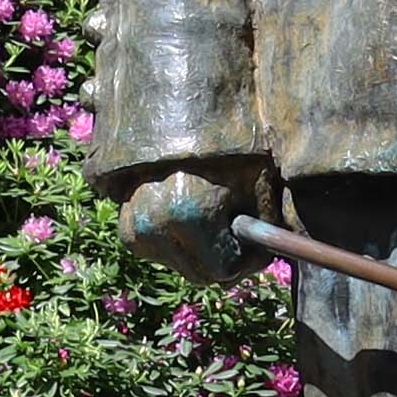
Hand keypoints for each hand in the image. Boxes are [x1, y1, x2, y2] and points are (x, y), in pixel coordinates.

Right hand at [115, 156, 271, 282]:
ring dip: (201, 253)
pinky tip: (187, 212)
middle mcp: (152, 227)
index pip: (225, 270)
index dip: (247, 259)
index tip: (257, 241)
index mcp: (186, 215)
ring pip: (182, 267)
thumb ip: (266, 228)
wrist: (173, 120)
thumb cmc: (223, 146)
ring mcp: (134, 230)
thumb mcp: (257, 182)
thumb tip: (269, 258)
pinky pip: (163, 254)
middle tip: (239, 232)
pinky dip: (179, 243)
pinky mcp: (126, 230)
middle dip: (224, 260)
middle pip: (200, 275)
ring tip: (212, 214)